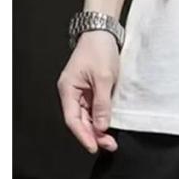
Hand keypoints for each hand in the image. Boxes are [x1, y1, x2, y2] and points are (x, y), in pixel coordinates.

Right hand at [56, 30, 119, 153]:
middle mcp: (71, 92)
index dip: (84, 135)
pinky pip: (93, 106)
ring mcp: (81, 90)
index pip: (73, 120)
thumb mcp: (104, 78)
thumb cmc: (100, 50)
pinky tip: (109, 124)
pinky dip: (101, 116)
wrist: (103, 30)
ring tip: (111, 140)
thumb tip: (101, 126)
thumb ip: (102, 103)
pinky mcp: (91, 87)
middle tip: (109, 145)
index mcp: (68, 89)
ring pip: (87, 115)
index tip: (95, 147)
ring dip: (98, 127)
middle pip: (80, 120)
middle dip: (93, 134)